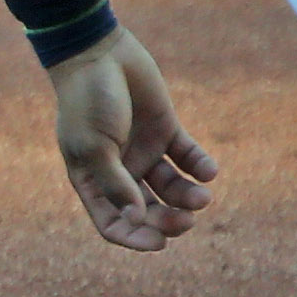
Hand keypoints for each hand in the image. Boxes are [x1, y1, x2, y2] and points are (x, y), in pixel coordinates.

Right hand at [48, 27, 219, 250]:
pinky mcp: (165, 130)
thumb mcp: (95, 146)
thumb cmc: (88, 101)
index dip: (135, 237)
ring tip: (202, 197)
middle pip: (147, 211)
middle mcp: (119, 171)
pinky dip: (200, 166)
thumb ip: (115, 184)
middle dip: (167, 221)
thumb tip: (135, 219)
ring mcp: (144, 151)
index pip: (113, 222)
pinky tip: (209, 171)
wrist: (99, 53)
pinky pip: (188, 157)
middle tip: (187, 221)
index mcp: (92, 180)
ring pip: (171, 188)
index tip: (159, 243)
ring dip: (188, 198)